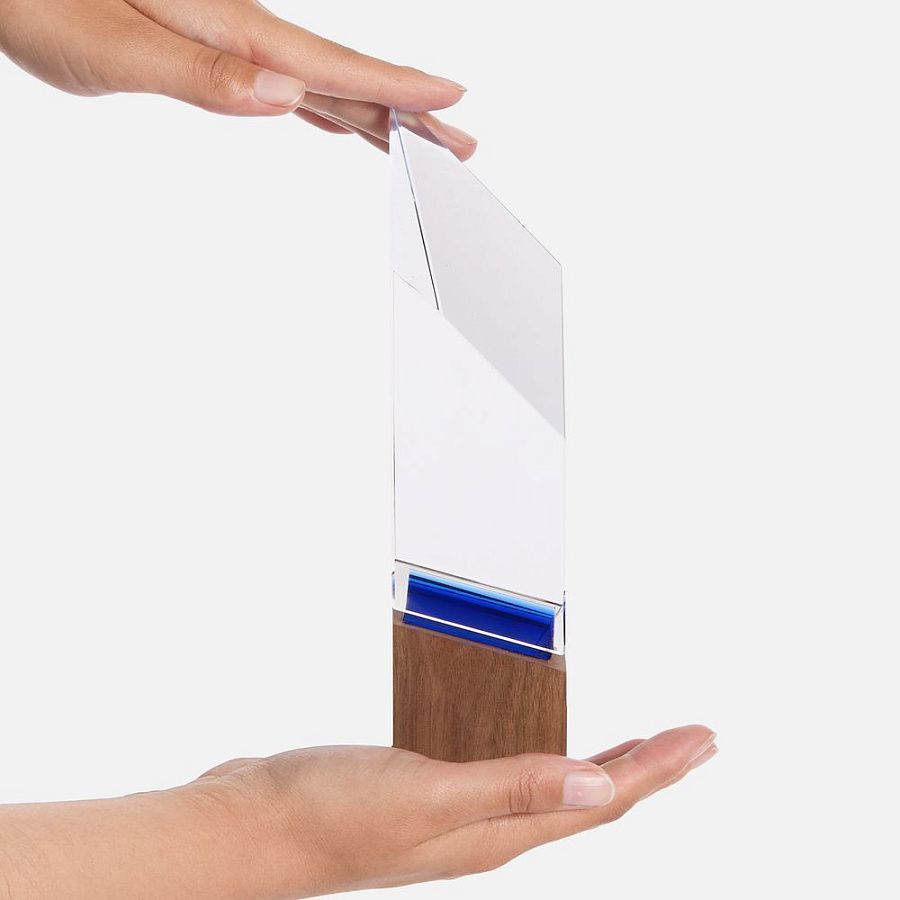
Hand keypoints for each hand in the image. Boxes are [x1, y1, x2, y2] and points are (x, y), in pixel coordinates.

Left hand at [0, 0, 475, 157]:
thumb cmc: (39, 0)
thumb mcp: (115, 48)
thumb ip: (204, 75)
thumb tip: (288, 96)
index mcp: (233, 28)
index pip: (334, 63)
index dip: (400, 86)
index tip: (456, 100)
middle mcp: (244, 31)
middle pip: (346, 75)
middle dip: (409, 111)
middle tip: (463, 141)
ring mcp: (233, 38)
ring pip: (323, 79)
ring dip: (376, 111)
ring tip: (419, 137)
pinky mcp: (214, 48)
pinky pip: (289, 80)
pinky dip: (324, 102)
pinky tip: (335, 115)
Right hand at [0, 724, 716, 898]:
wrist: (250, 821)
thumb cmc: (326, 812)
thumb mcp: (427, 797)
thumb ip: (515, 790)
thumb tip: (603, 788)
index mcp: (497, 833)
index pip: (601, 802)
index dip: (658, 770)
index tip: (703, 738)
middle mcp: (487, 827)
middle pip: (588, 797)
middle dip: (646, 767)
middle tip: (689, 738)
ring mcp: (456, 809)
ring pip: (550, 784)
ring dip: (598, 761)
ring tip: (633, 742)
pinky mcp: (429, 786)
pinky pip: (505, 767)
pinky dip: (537, 749)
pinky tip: (531, 735)